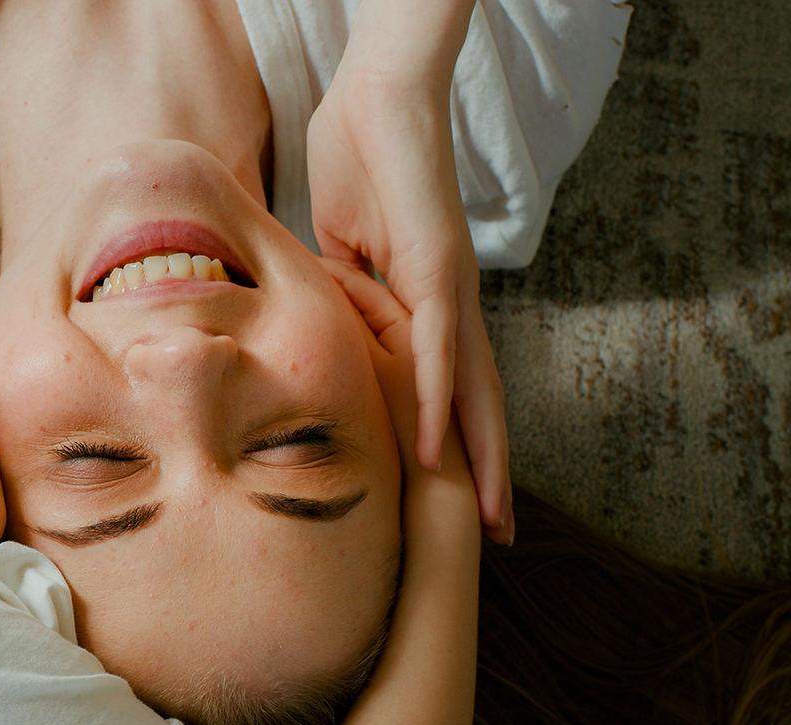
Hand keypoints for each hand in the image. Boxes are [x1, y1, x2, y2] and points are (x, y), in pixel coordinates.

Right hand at [308, 64, 511, 543]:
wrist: (375, 97)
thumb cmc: (361, 160)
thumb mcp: (339, 250)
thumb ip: (340, 295)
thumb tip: (319, 327)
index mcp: (428, 303)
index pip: (449, 387)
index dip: (459, 444)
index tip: (457, 499)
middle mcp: (453, 306)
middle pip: (479, 403)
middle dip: (488, 473)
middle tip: (496, 537)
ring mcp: (451, 290)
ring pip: (473, 389)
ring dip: (481, 459)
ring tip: (486, 519)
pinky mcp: (439, 269)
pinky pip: (438, 349)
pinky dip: (440, 402)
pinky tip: (439, 450)